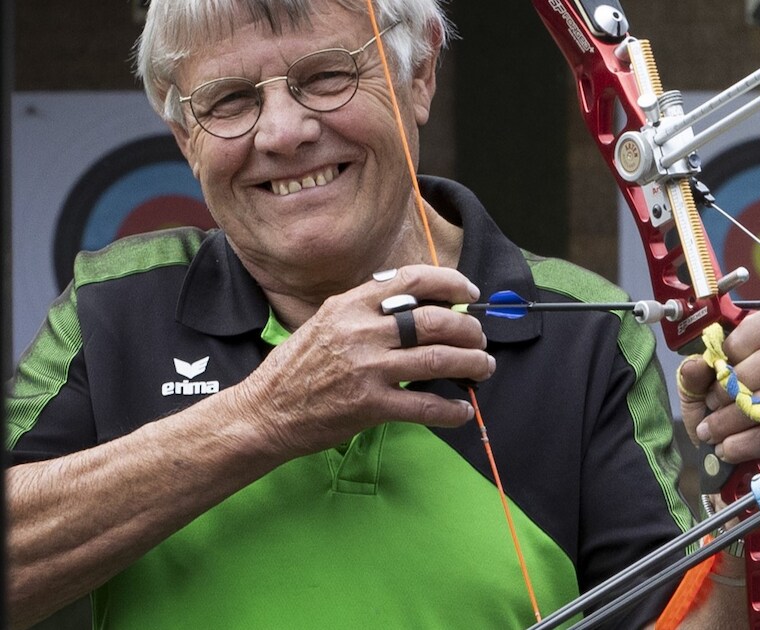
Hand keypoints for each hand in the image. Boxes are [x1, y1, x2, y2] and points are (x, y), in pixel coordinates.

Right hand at [233, 265, 493, 457]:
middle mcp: (360, 331)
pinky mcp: (370, 405)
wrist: (263, 412)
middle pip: (434, 321)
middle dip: (468, 330)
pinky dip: (451, 409)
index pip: (412, 280)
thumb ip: (366, 311)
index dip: (450, 282)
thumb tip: (418, 305)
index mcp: (350, 305)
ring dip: (471, 364)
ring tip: (483, 368)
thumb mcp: (326, 322)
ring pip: (438, 359)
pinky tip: (461, 410)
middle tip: (479, 340)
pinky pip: (425, 405)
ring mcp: (366, 369)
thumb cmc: (296, 368)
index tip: (469, 292)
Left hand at [678, 310, 759, 462]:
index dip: (738, 342)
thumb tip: (695, 364)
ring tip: (711, 431)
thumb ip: (695, 374)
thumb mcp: (698, 388)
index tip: (717, 364)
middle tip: (711, 403)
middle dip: (730, 387)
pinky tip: (726, 447)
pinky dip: (741, 444)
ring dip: (729, 421)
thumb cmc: (719, 410)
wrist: (733, 459)